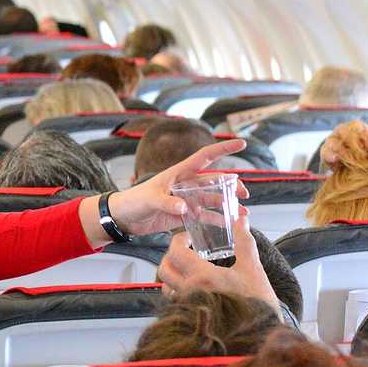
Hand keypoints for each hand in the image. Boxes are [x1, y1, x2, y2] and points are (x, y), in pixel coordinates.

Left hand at [107, 139, 248, 236]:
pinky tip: (230, 223)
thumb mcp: (150, 200)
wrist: (123, 218)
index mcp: (179, 174)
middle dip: (231, 185)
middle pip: (214, 182)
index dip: (223, 149)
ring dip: (228, 204)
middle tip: (244, 194)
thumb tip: (184, 207)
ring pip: (212, 200)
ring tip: (244, 212)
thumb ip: (167, 203)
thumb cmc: (134, 201)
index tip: (242, 143)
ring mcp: (185, 200)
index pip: (205, 157)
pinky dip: (217, 219)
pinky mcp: (183, 215)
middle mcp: (185, 185)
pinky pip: (204, 216)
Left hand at [158, 212, 282, 314]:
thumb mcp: (253, 269)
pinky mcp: (191, 319)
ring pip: (167, 288)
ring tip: (187, 271)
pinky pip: (174, 303)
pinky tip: (192, 289)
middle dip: (170, 258)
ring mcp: (189, 307)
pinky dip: (177, 292)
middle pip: (164, 270)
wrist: (261, 334)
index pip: (175, 252)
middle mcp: (190, 292)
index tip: (187, 239)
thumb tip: (241, 221)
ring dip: (172, 277)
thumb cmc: (257, 303)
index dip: (178, 241)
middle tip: (183, 253)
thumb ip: (244, 242)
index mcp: (203, 277)